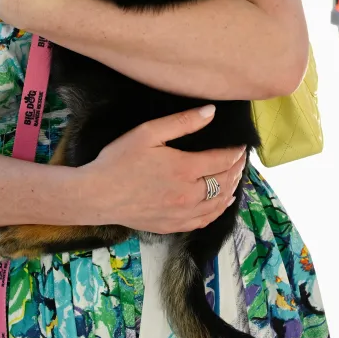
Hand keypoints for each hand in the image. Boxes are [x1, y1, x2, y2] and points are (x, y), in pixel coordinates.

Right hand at [80, 105, 246, 233]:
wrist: (97, 195)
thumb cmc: (119, 160)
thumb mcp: (148, 133)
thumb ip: (182, 122)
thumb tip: (211, 112)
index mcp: (185, 169)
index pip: (223, 160)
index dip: (235, 152)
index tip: (240, 146)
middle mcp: (189, 194)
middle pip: (224, 182)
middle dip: (235, 169)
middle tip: (240, 160)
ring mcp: (182, 213)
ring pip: (218, 204)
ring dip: (230, 190)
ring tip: (234, 179)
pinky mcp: (173, 225)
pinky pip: (204, 220)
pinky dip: (218, 210)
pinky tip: (221, 203)